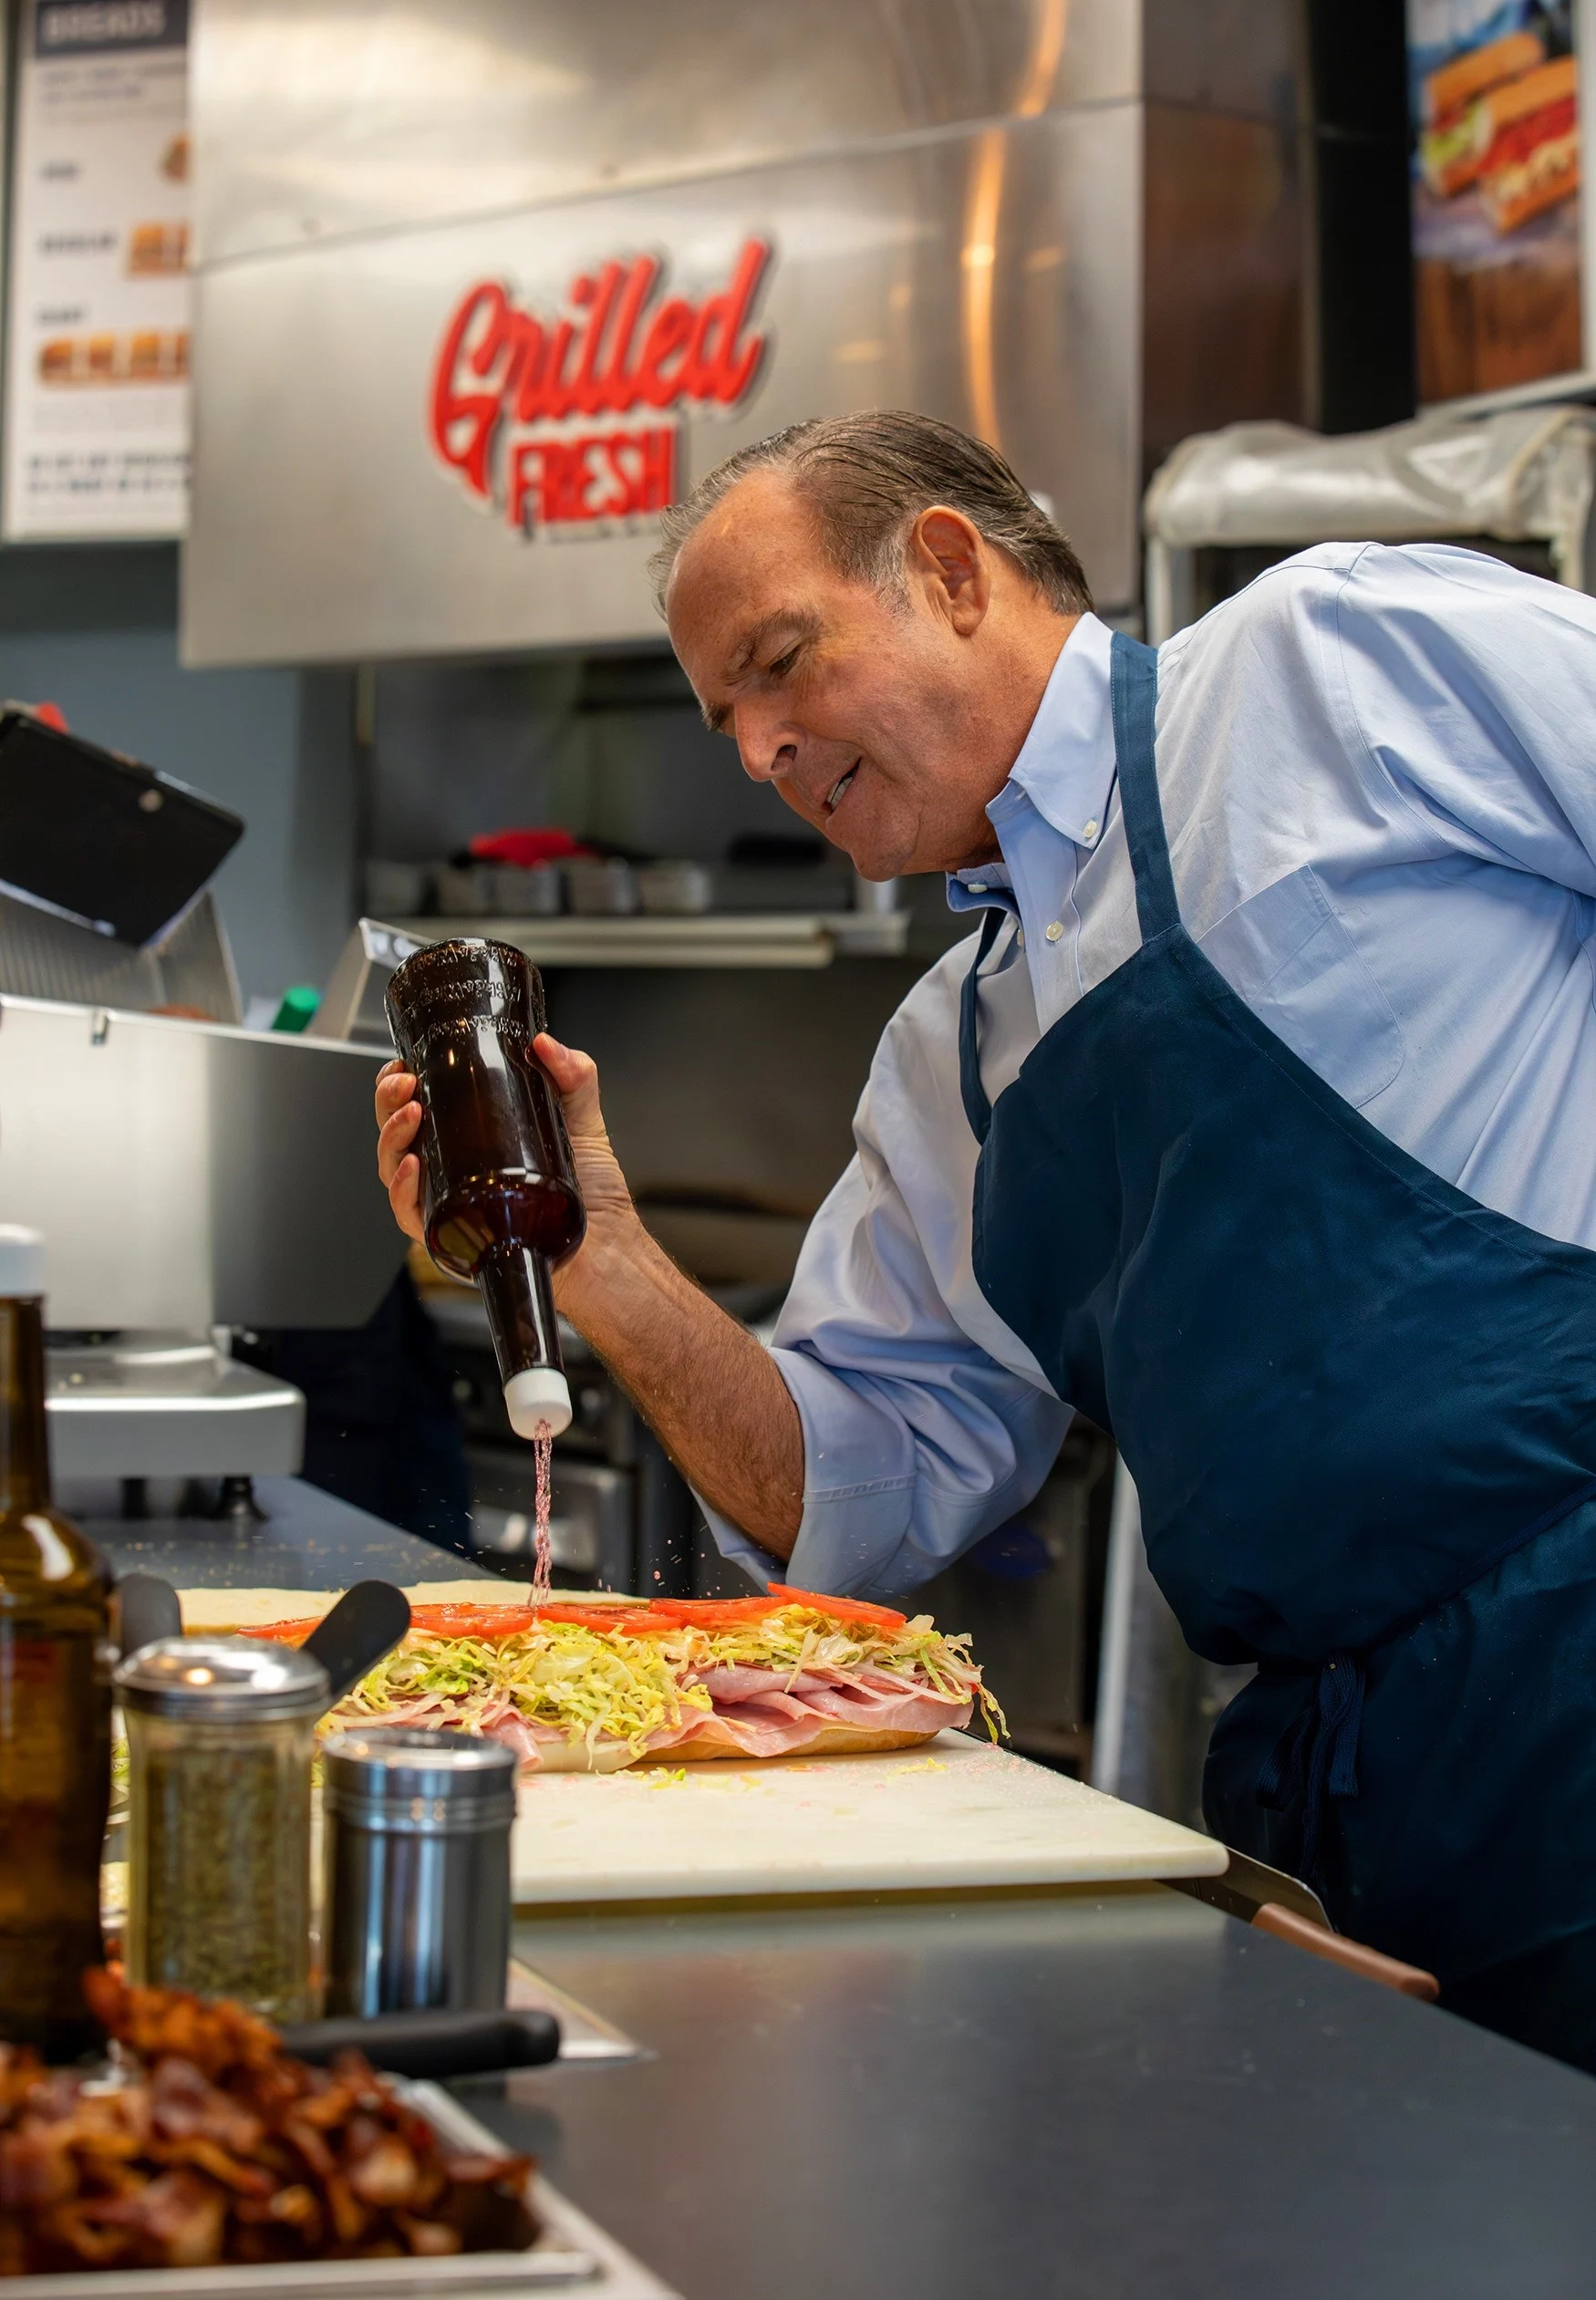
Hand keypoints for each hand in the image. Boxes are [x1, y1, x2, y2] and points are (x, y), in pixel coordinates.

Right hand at [372, 1036, 641, 1285]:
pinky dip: (402, 1190)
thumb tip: (544, 1043)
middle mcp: (453, 1172)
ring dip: (391, 1139)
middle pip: (396, 1136)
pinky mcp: (455, 1238)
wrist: (608, 1247)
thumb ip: (573, 1074)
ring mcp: (450, 1205)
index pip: (418, 1108)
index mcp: (470, 1141)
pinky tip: (411, 1166)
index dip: (399, 1087)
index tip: (404, 1065)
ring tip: (412, 1114)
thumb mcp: (580, 1119)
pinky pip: (411, 1216)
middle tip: (404, 1085)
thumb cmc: (592, 1193)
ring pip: (394, 1171)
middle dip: (388, 1105)